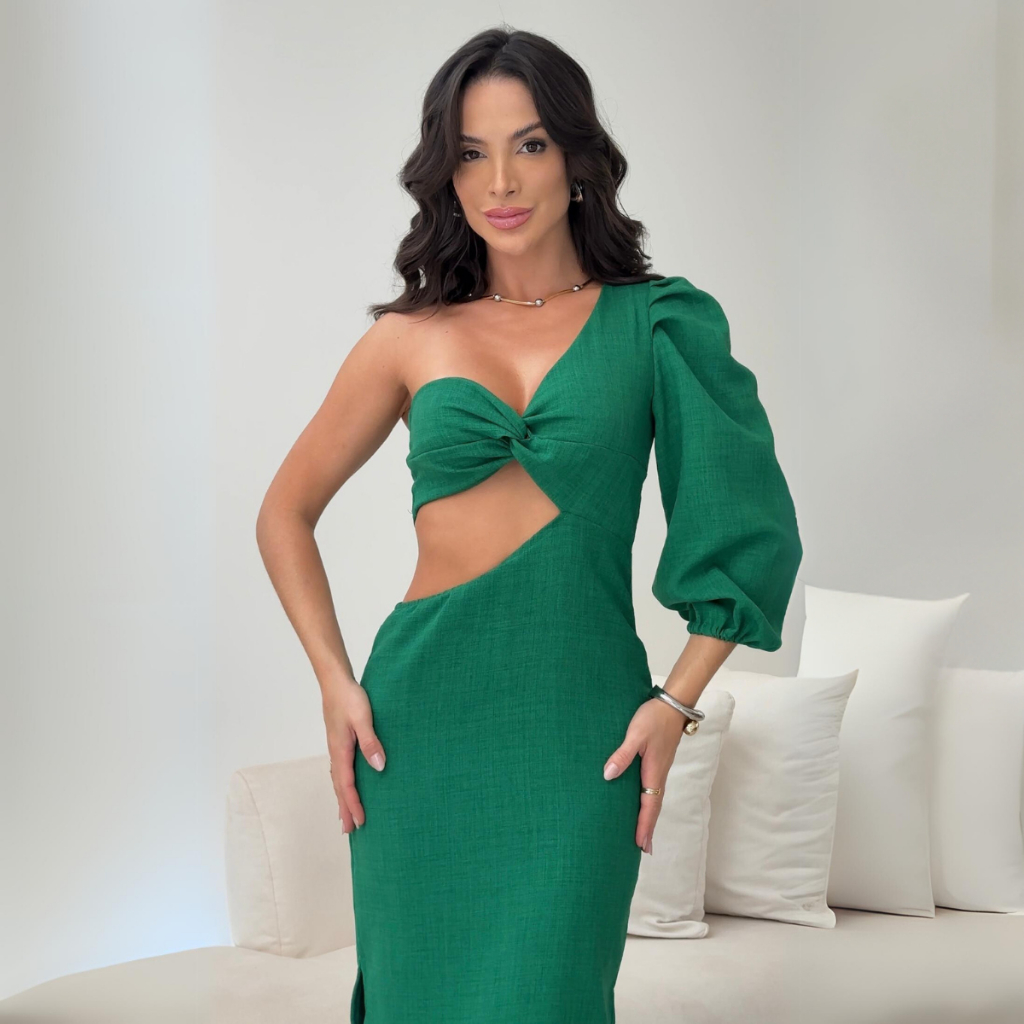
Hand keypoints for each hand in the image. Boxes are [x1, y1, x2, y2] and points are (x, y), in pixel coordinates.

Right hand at [323, 680, 385, 832]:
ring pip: (338, 780)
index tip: (361, 822)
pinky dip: (341, 784)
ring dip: (341, 799)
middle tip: (349, 832)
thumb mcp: (363, 718)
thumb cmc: (350, 698)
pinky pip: (339, 770)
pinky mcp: (338, 742)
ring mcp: (335, 748)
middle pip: (339, 787)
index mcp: (341, 750)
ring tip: (344, 816)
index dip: (354, 805)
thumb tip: (379, 767)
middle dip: (344, 809)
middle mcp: (335, 753)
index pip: (347, 785)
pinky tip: (345, 785)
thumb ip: (370, 742)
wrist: (335, 682)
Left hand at [602, 697, 685, 854]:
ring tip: (643, 834)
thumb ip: (622, 755)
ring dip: (649, 817)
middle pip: (654, 807)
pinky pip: (653, 789)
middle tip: (644, 850)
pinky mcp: (658, 762)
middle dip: (648, 828)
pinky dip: (650, 803)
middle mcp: (659, 774)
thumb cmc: (653, 718)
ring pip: (654, 799)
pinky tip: (644, 804)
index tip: (641, 846)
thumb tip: (608, 776)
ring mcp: (660, 768)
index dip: (644, 826)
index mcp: (654, 771)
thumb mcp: (634, 734)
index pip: (649, 805)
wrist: (672, 705)